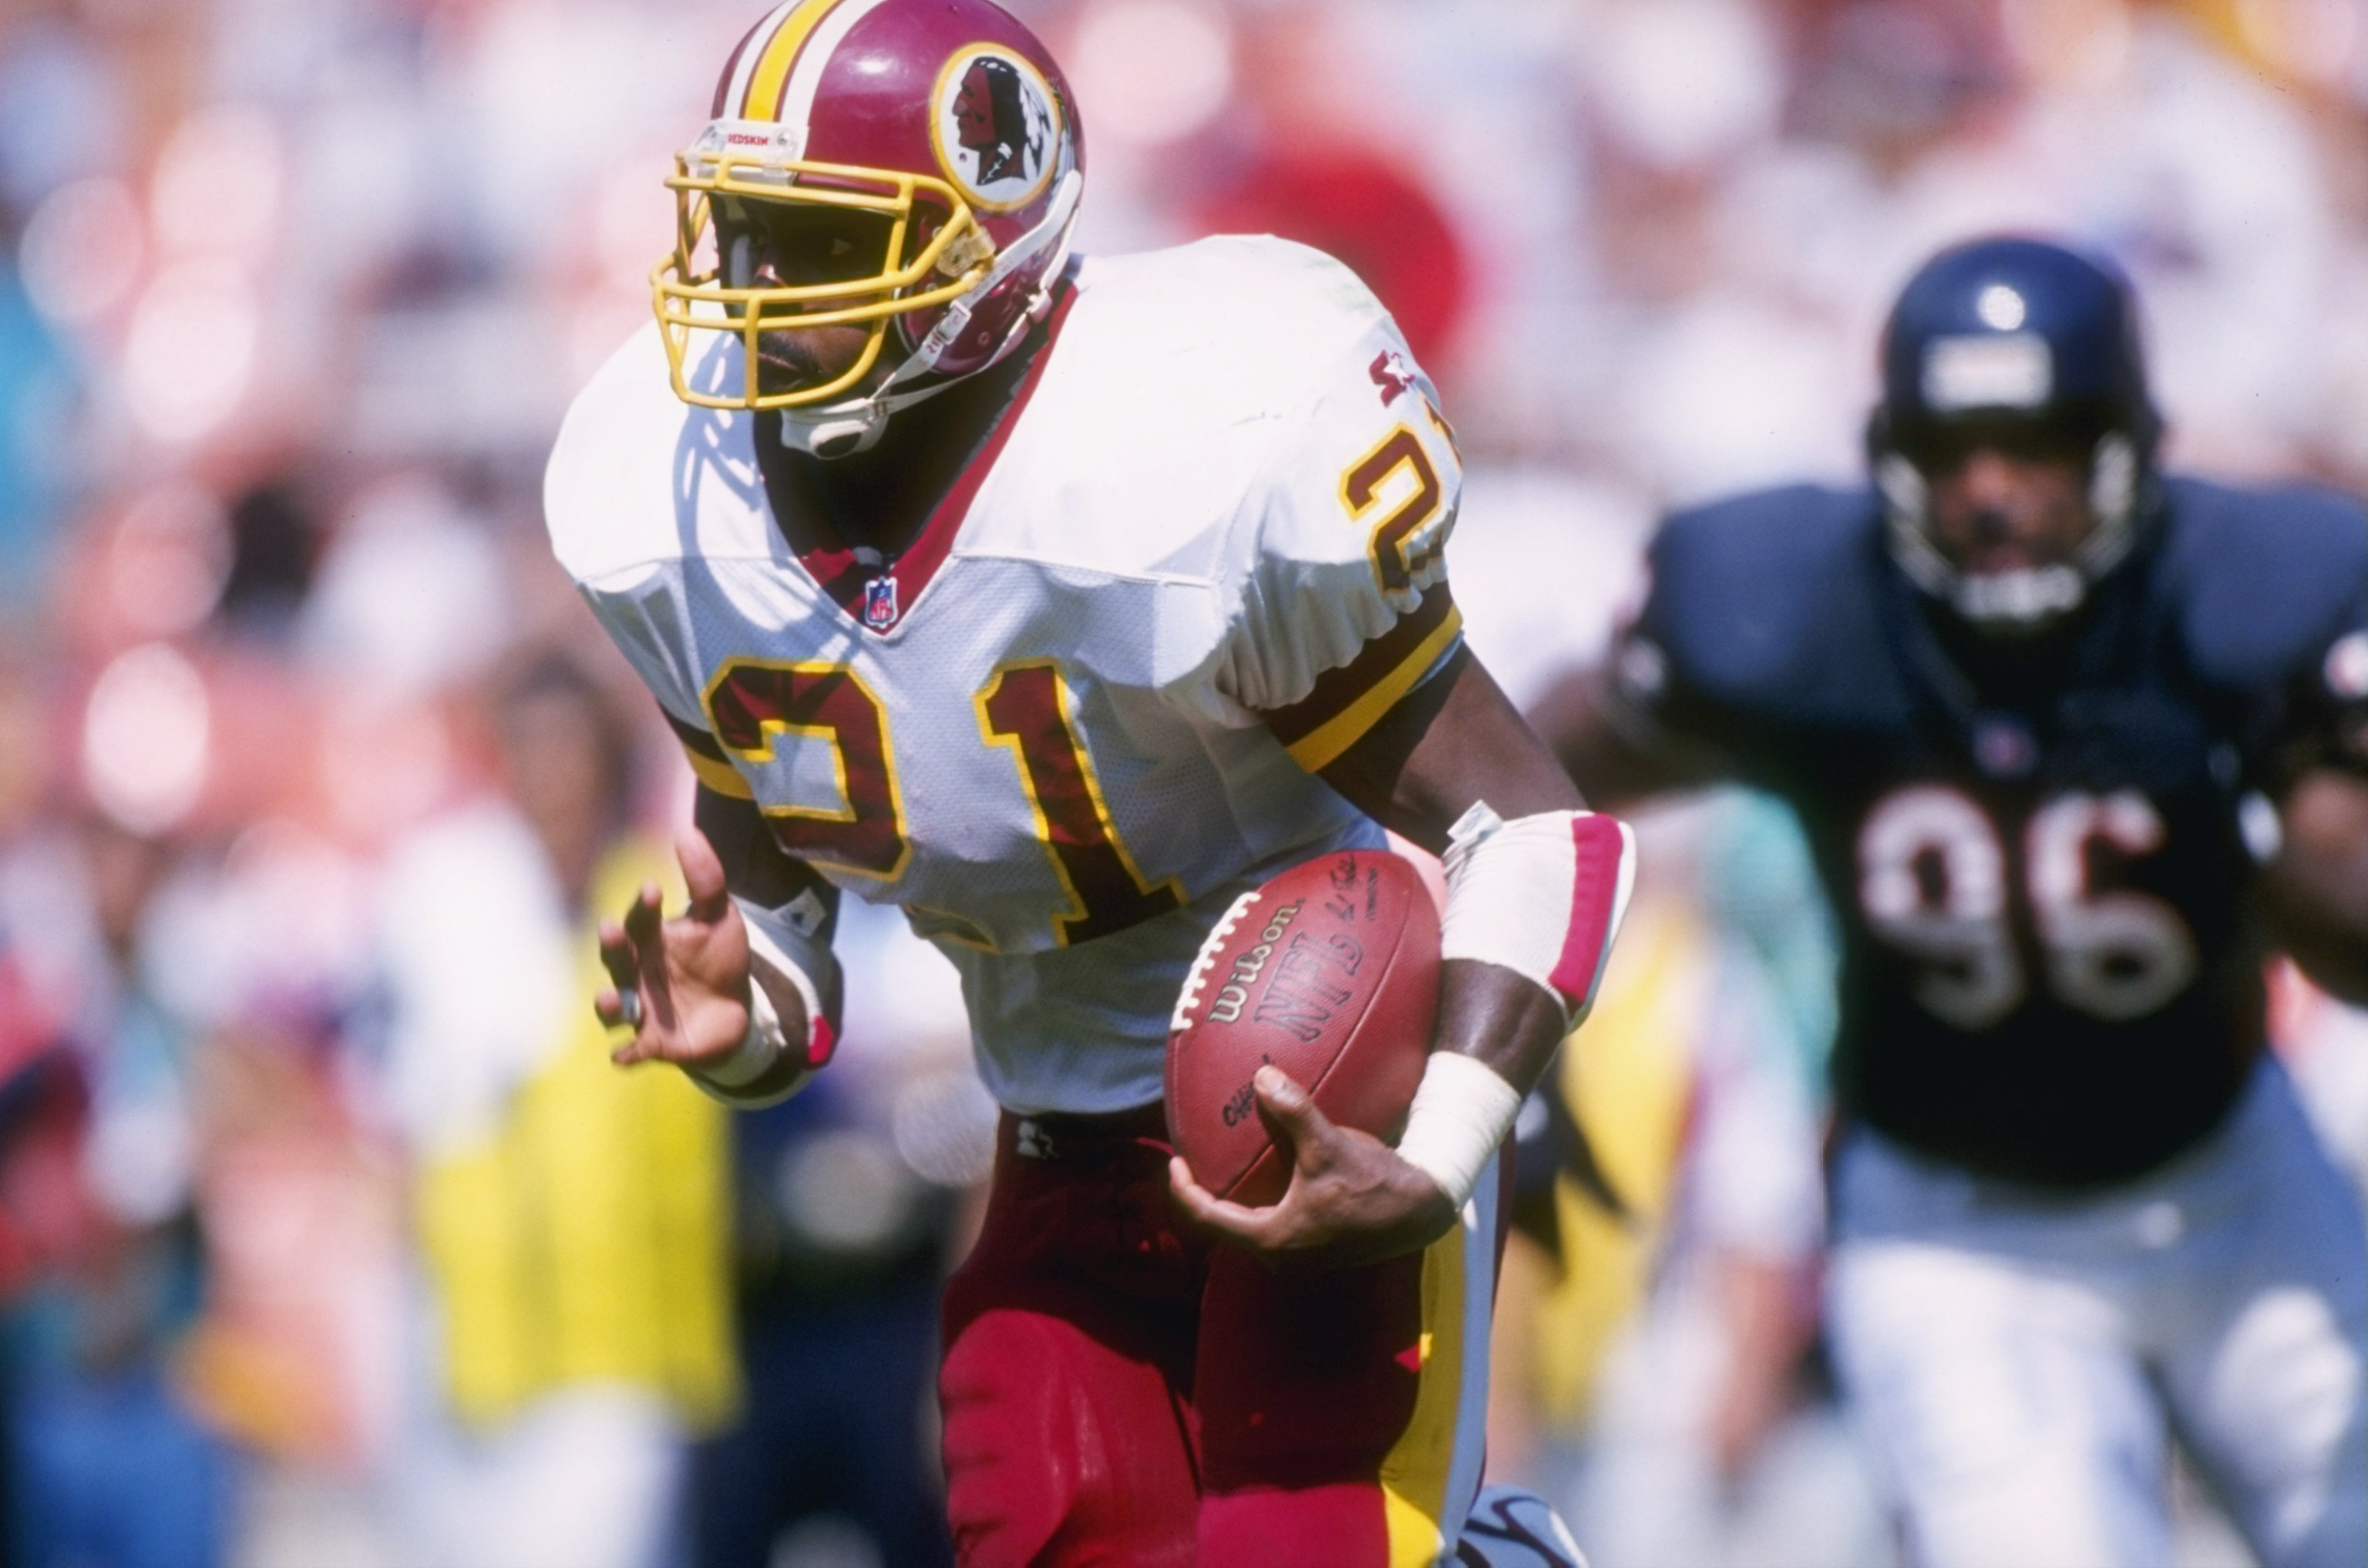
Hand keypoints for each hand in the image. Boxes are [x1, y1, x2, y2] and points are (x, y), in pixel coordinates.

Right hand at [595, 828, 751, 1070]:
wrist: (735, 1010)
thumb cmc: (719, 957)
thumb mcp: (720, 917)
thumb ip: (706, 878)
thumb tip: (686, 831)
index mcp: (650, 938)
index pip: (640, 918)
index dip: (644, 905)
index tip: (655, 889)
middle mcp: (636, 972)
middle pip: (616, 958)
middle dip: (612, 946)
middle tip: (610, 930)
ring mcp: (641, 1009)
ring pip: (614, 1007)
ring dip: (608, 1004)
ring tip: (610, 1000)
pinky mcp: (653, 1043)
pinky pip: (633, 1050)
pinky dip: (627, 1054)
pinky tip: (624, 1056)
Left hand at [1167, 1066, 1458, 1271]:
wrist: (1423, 1210)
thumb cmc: (1374, 1183)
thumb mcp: (1329, 1144)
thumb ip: (1293, 1111)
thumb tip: (1262, 1077)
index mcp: (1272, 1240)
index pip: (1208, 1217)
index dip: (1183, 1189)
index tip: (1174, 1162)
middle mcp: (1282, 1258)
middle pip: (1225, 1227)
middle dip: (1207, 1196)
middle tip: (1196, 1162)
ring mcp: (1301, 1258)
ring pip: (1252, 1229)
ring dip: (1236, 1201)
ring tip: (1227, 1168)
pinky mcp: (1318, 1250)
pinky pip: (1275, 1226)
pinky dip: (1262, 1203)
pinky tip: (1270, 1177)